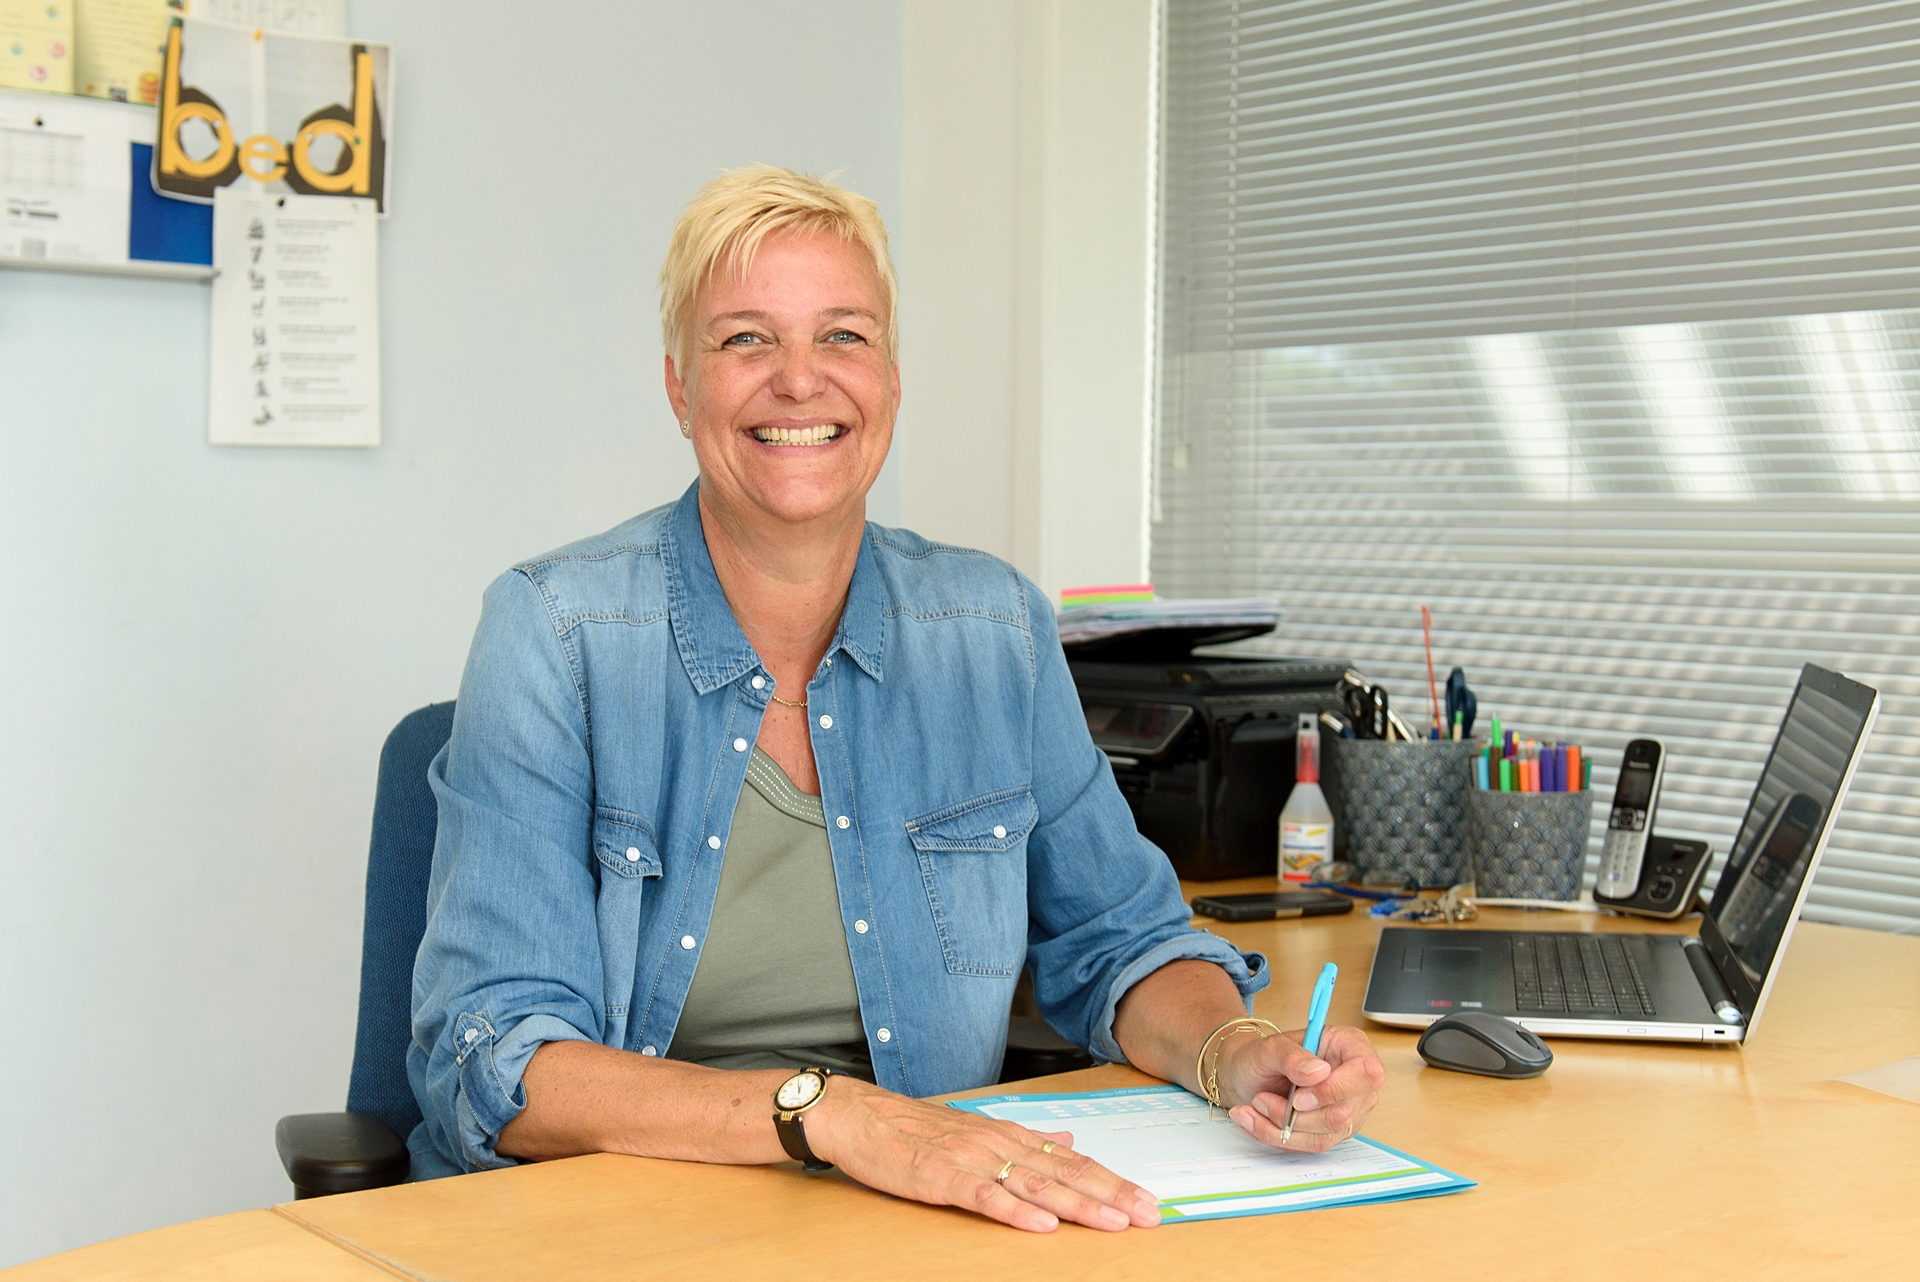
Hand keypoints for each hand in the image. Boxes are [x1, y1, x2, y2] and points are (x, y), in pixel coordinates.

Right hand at [805, 1076, 1162, 1233]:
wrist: (859, 1116)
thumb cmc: (914, 1128)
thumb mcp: (977, 1129)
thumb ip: (1025, 1138)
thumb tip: (1069, 1137)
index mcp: (1008, 1135)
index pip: (1072, 1159)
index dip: (1111, 1180)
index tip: (1145, 1199)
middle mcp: (997, 1143)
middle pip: (1064, 1172)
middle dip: (1110, 1195)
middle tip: (1148, 1215)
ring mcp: (971, 1159)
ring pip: (1035, 1183)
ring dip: (1077, 1204)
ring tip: (1113, 1222)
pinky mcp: (941, 1176)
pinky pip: (984, 1196)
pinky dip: (1015, 1210)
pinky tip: (1042, 1224)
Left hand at [1213, 1024, 1384, 1151]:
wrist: (1247, 1075)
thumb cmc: (1263, 1056)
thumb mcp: (1270, 1047)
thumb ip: (1292, 1057)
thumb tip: (1318, 1072)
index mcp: (1349, 1045)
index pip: (1365, 1072)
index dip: (1333, 1090)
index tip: (1298, 1097)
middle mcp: (1356, 1080)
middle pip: (1343, 1113)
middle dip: (1296, 1115)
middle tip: (1262, 1099)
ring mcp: (1349, 1109)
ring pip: (1326, 1135)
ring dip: (1282, 1126)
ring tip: (1256, 1105)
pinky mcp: (1334, 1132)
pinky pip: (1311, 1145)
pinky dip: (1278, 1136)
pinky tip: (1256, 1120)